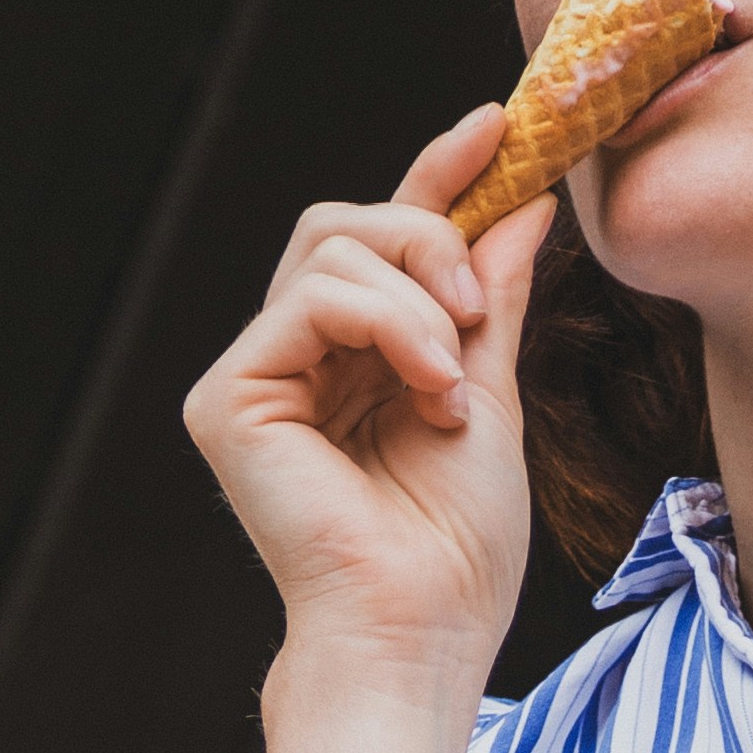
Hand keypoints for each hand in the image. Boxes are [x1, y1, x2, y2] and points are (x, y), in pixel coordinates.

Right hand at [185, 103, 542, 690]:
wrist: (423, 625)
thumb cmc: (458, 545)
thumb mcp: (493, 395)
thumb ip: (490, 299)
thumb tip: (522, 203)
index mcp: (354, 362)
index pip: (385, 243)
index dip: (436, 178)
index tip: (498, 127)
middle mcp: (295, 360)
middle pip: (346, 224)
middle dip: (427, 236)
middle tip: (476, 307)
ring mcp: (256, 375)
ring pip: (333, 250)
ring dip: (417, 301)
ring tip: (452, 384)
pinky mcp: (229, 395)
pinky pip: (313, 297)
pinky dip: (387, 326)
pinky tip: (426, 390)